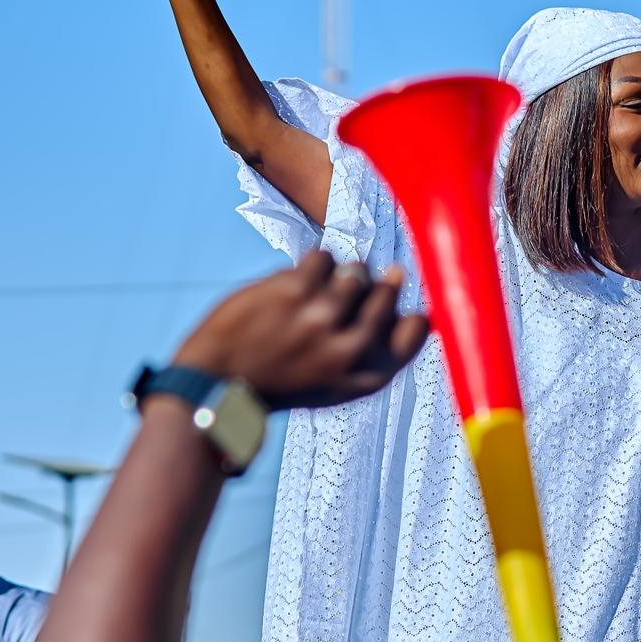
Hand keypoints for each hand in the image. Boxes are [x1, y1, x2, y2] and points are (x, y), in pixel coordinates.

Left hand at [173, 253, 428, 411]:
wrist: (220, 382)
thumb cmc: (283, 380)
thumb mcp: (338, 385)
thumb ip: (375, 354)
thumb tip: (420, 311)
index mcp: (365, 376)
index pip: (416, 332)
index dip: (411, 312)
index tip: (399, 308)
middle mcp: (349, 349)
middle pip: (386, 292)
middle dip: (372, 283)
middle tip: (346, 295)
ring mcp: (322, 318)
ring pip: (355, 270)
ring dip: (340, 274)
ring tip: (318, 291)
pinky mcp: (294, 291)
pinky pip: (323, 257)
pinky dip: (312, 265)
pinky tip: (297, 284)